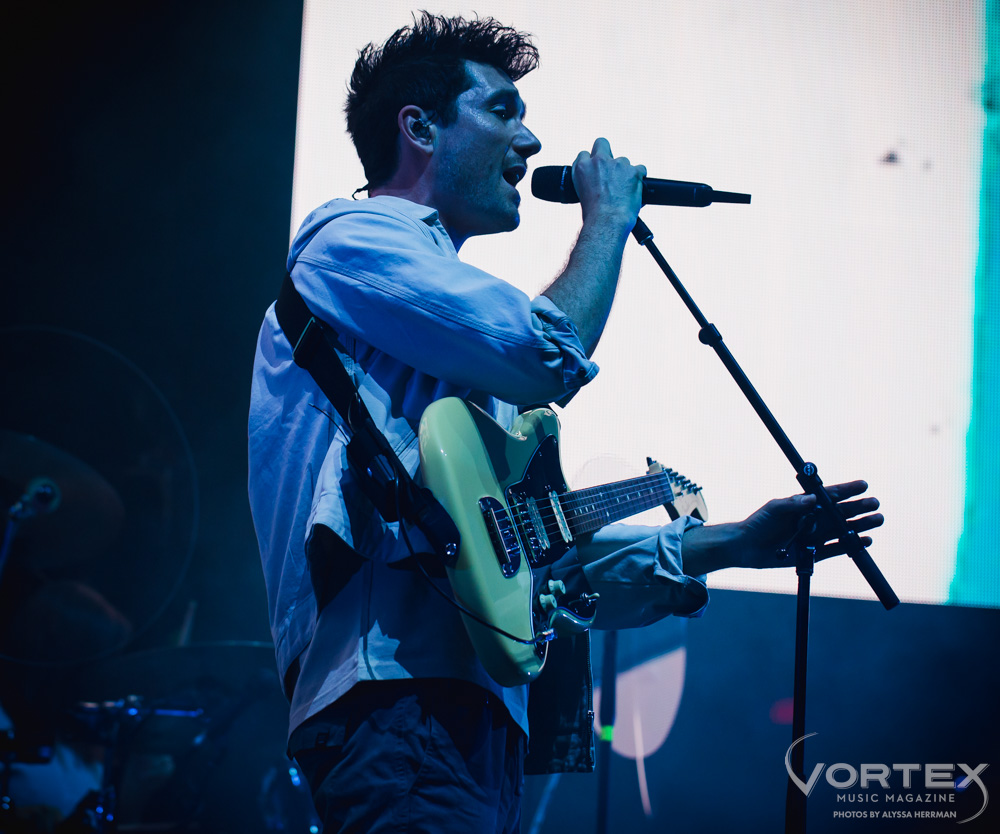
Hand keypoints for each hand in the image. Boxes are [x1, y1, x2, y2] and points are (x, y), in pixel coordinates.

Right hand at [571, 138, 645, 224]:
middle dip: (606, 151)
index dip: (590, 162)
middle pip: (602, 143)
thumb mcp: (581, 194)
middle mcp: (599, 161)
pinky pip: (640, 169)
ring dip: (624, 172)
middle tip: (609, 167)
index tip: (594, 171)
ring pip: (623, 161)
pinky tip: (635, 188)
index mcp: (582, 168)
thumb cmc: (593, 215)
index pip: (584, 155)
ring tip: (623, 190)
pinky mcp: (634, 171)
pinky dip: (639, 177)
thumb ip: (587, 181)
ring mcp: (617, 164)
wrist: (607, 221)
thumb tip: (595, 182)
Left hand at [735, 480, 883, 568]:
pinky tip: (865, 540)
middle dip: (859, 507)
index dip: (847, 490)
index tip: (863, 485)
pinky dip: (851, 545)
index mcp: (805, 505)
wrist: (748, 547)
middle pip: (841, 513)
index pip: (830, 495)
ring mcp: (816, 536)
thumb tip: (812, 499)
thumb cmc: (759, 523)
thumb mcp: (774, 508)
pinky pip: (837, 549)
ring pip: (843, 530)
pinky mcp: (814, 553)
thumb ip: (792, 503)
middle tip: (875, 504)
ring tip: (877, 520)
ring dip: (860, 525)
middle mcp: (814, 519)